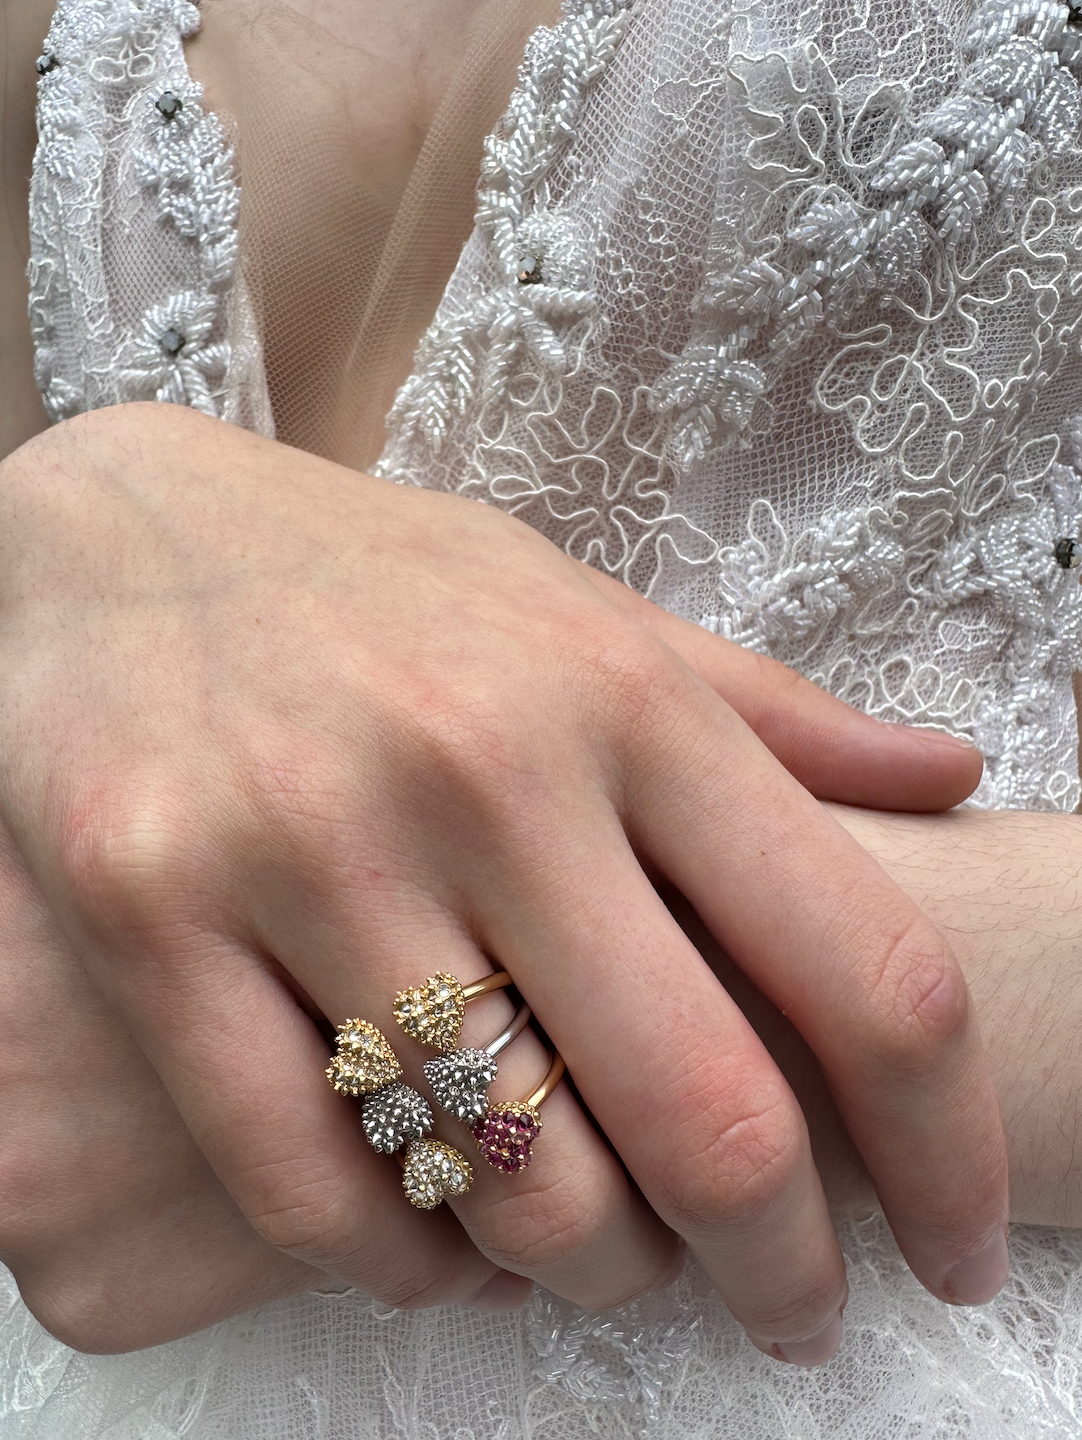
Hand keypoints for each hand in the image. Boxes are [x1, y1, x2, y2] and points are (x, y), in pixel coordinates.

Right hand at [0, 403, 1004, 1363]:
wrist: (121, 533)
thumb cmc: (385, 582)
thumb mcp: (587, 611)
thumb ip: (771, 713)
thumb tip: (954, 776)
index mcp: (622, 697)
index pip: (869, 967)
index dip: (949, 1149)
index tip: (958, 1246)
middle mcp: (478, 770)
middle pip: (707, 1117)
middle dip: (786, 1271)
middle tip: (794, 1311)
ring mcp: (303, 847)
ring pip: (503, 1178)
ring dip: (592, 1270)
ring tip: (610, 1257)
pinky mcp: (150, 915)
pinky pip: (306, 1183)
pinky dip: (406, 1263)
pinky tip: (451, 1249)